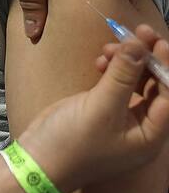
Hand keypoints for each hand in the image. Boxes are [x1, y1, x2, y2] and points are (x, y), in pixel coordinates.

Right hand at [17, 25, 168, 192]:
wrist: (37, 160)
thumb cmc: (73, 142)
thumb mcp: (101, 108)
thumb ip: (123, 75)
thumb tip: (140, 46)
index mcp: (149, 134)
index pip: (167, 94)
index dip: (164, 65)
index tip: (155, 39)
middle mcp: (139, 127)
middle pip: (153, 85)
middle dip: (145, 58)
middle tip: (136, 32)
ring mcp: (118, 118)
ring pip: (133, 81)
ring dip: (125, 61)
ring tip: (109, 47)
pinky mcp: (99, 110)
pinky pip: (114, 84)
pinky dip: (109, 69)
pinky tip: (99, 61)